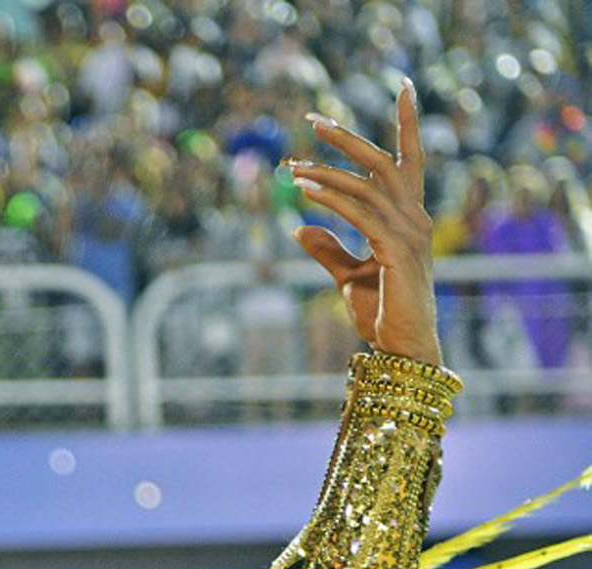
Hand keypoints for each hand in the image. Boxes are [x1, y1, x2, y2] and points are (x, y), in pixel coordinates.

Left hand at [286, 80, 441, 365]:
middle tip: (312, 119)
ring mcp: (408, 233)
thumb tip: (299, 229)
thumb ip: (328, 249)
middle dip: (348, 138)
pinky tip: (303, 192)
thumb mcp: (347, 275)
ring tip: (291, 166)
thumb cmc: (381, 312)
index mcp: (408, 218)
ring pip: (366, 187)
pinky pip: (359, 215)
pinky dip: (330, 199)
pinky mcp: (395, 251)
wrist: (401, 346)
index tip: (402, 85)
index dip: (408, 122)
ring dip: (326, 172)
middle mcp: (414, 219)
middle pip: (384, 162)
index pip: (408, 160)